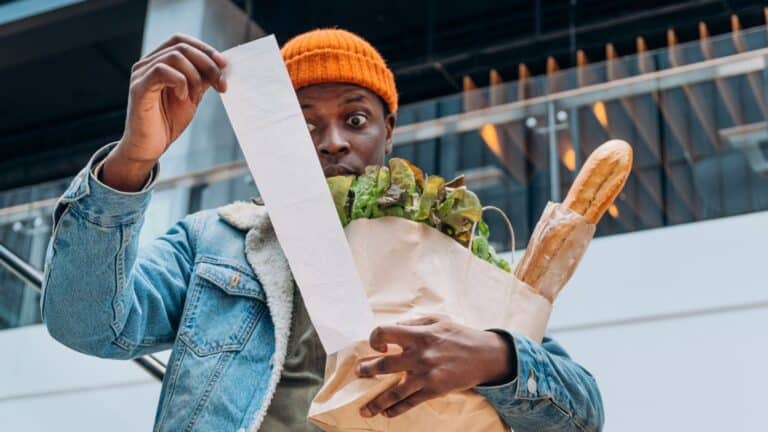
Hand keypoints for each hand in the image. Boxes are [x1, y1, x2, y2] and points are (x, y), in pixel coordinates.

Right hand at [103, 33, 227, 190]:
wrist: (150, 147)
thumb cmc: (168, 121)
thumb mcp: (192, 96)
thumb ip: (203, 79)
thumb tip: (222, 65)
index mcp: (159, 62)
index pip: (181, 41)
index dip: (205, 49)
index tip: (225, 65)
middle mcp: (146, 64)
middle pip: (181, 46)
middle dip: (208, 64)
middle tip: (222, 84)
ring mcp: (141, 75)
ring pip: (174, 56)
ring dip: (195, 76)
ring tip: (196, 96)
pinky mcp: (139, 88)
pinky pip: (161, 71)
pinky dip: (180, 82)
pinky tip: (184, 98)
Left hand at [356, 315, 514, 418]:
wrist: (485, 355)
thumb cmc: (459, 335)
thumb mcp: (437, 320)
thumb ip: (413, 323)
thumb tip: (393, 329)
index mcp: (418, 334)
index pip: (384, 332)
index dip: (375, 338)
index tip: (377, 346)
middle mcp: (419, 355)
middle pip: (384, 365)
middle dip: (367, 370)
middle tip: (360, 373)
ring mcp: (426, 374)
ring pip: (394, 391)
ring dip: (376, 402)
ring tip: (364, 410)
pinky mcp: (434, 390)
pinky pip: (411, 402)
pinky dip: (396, 409)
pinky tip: (387, 413)